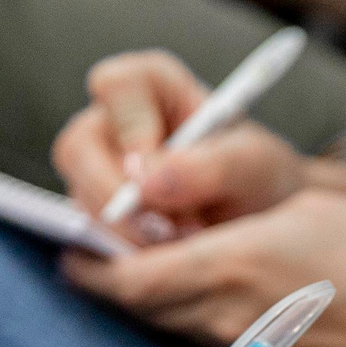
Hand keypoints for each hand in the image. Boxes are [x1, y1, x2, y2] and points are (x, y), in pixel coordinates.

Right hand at [51, 52, 345, 233]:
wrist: (267, 224)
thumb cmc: (260, 178)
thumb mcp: (254, 166)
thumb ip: (211, 166)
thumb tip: (146, 184)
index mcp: (151, 86)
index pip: (115, 85)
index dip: (130, 128)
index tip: (157, 172)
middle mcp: (115, 125)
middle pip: (78, 148)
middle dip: (117, 197)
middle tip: (165, 230)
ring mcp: (100, 172)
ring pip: (80, 198)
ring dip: (125, 232)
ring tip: (181, 244)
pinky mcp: (100, 216)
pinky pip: (89, 236)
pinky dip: (124, 254)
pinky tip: (164, 262)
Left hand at [64, 191, 345, 346]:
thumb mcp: (304, 199)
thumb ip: (219, 184)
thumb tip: (151, 180)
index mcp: (230, 271)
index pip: (120, 274)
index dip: (89, 248)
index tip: (83, 222)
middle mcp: (223, 322)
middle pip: (132, 299)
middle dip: (112, 261)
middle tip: (118, 220)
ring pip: (162, 315)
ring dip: (148, 280)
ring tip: (166, 236)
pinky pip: (197, 328)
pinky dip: (184, 297)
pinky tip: (212, 264)